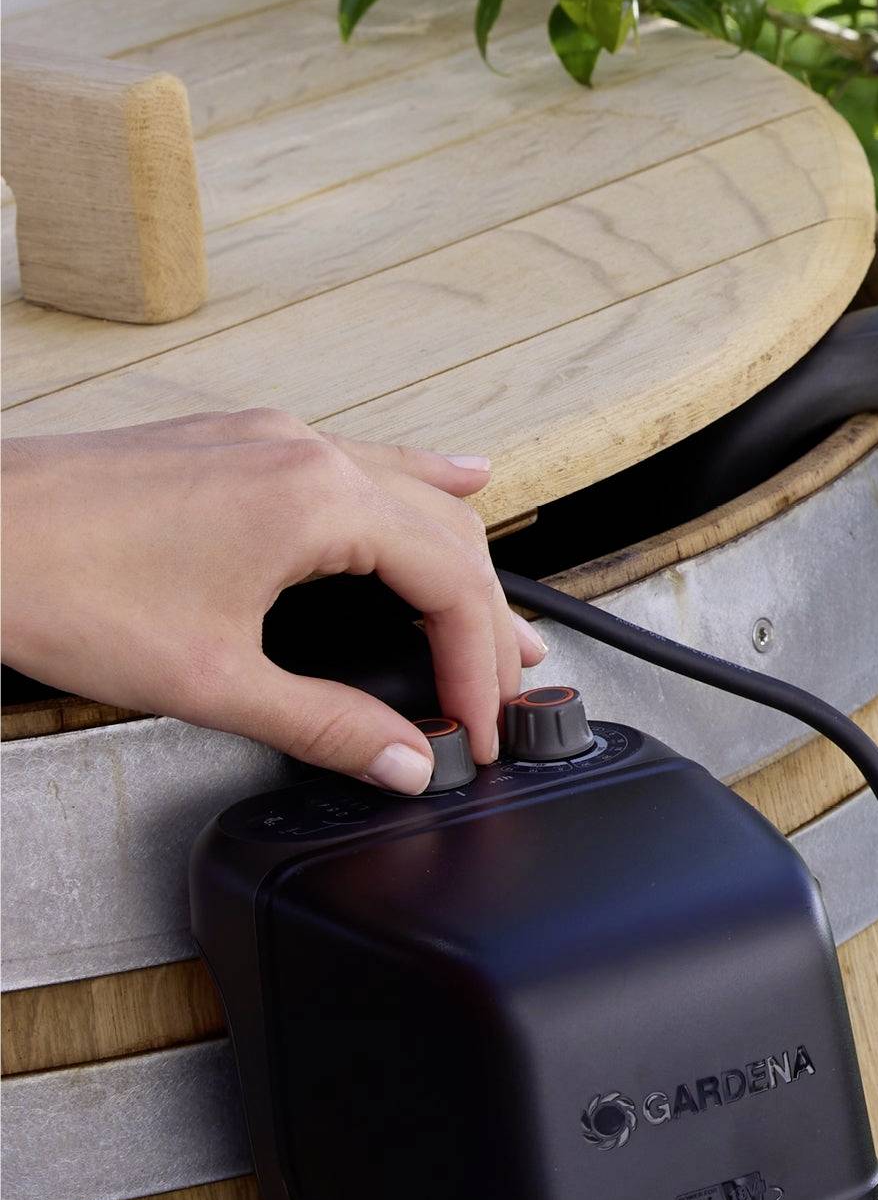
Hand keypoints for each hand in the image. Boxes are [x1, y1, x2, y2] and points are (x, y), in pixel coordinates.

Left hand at [0, 411, 546, 789]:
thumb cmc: (55, 584)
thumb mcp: (209, 681)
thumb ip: (324, 726)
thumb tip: (402, 761)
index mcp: (317, 500)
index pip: (450, 585)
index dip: (477, 667)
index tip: (479, 726)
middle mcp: (305, 453)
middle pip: (446, 535)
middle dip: (485, 620)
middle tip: (500, 691)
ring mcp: (269, 439)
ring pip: (408, 491)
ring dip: (459, 559)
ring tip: (497, 617)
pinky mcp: (234, 443)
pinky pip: (360, 458)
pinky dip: (416, 487)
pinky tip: (452, 479)